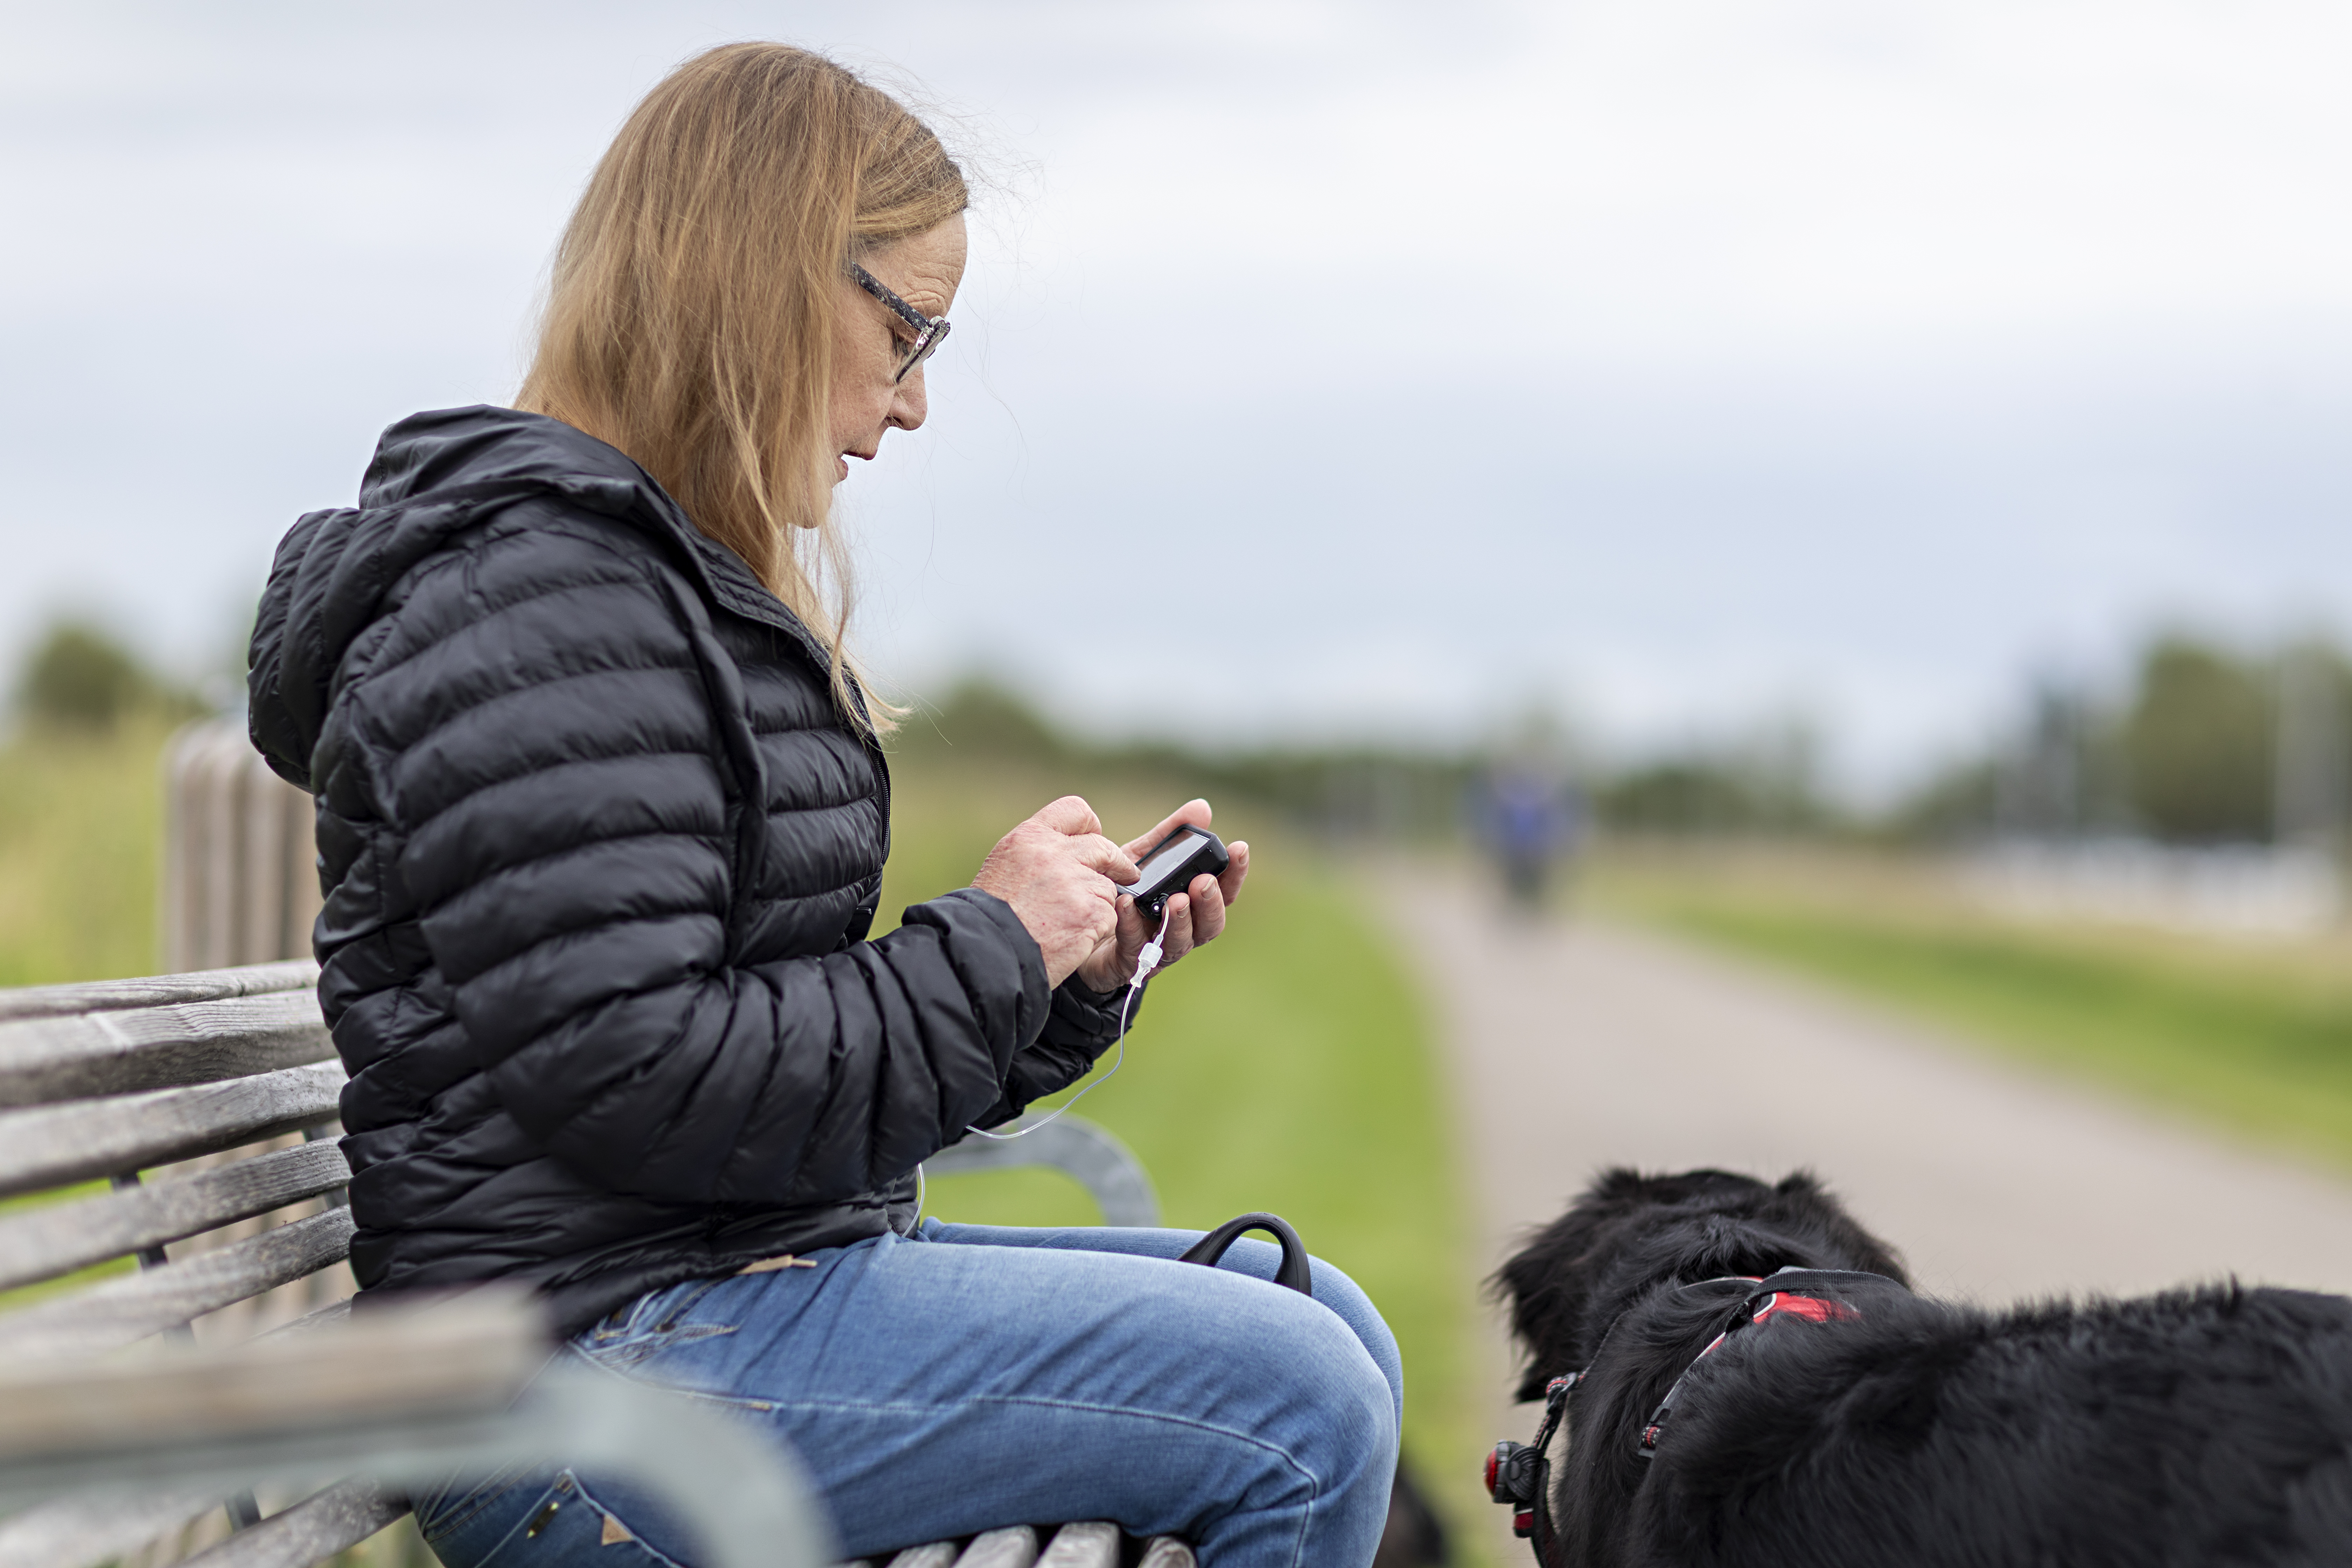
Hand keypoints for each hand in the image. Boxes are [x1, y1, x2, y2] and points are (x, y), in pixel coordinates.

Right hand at [971, 796, 1138, 987]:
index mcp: (1030, 837)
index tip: (1096, 837)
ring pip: (1106, 886)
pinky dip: (1096, 928)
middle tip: (1125, 874)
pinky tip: (1071, 938)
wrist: (985, 953)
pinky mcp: (1090, 911)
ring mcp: (1075, 882)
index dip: (1090, 826)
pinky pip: (1109, 915)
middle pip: (1103, 847)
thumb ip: (1039, 852)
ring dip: (1097, 904)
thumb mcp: (1005, 867)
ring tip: (1067, 923)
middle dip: (1116, 862)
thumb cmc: (990, 917)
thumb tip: (1070, 849)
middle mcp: (1054, 853)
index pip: (1075, 811)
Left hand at [1073, 799, 1250, 993]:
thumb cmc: (1122, 895)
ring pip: (1180, 943)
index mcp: (1191, 906)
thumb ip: (1170, 837)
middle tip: (1202, 882)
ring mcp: (1156, 950)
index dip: (1235, 873)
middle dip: (1210, 902)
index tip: (1238, 848)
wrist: (1080, 927)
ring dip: (1180, 921)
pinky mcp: (1127, 962)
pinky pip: (1134, 946)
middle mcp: (1182, 931)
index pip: (1224, 892)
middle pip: (1210, 924)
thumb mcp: (1142, 860)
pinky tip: (1126, 905)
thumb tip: (1202, 807)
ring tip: (1175, 900)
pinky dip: (1132, 925)